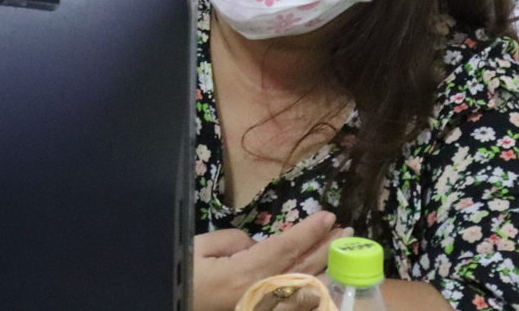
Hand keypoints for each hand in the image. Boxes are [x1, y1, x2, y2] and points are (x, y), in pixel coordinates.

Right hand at [192, 213, 349, 310]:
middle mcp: (261, 293)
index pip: (286, 248)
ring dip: (323, 268)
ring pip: (303, 289)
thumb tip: (255, 244)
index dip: (309, 231)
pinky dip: (311, 294)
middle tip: (345, 230)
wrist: (172, 304)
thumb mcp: (199, 248)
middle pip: (301, 268)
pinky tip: (321, 281)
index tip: (328, 216)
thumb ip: (232, 240)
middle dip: (324, 247)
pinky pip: (293, 305)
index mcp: (245, 272)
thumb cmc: (180, 276)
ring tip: (338, 251)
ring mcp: (264, 308)